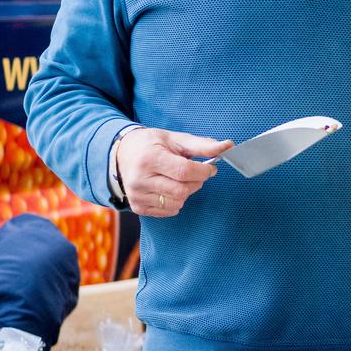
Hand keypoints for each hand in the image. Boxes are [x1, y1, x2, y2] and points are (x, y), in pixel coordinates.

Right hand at [115, 127, 233, 217]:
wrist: (122, 154)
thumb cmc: (151, 144)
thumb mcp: (175, 139)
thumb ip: (202, 145)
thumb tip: (228, 146)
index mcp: (150, 158)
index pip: (184, 171)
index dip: (203, 172)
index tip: (210, 168)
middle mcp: (140, 179)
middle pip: (182, 190)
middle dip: (196, 182)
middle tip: (195, 173)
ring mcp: (137, 195)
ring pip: (177, 202)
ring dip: (186, 192)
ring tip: (179, 179)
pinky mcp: (137, 207)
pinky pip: (168, 211)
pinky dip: (176, 201)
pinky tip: (169, 188)